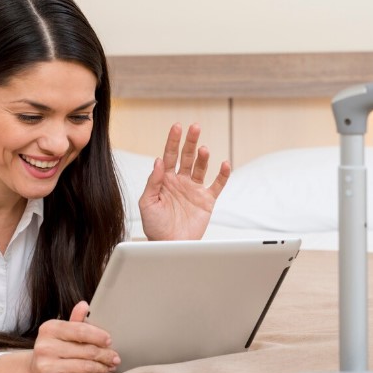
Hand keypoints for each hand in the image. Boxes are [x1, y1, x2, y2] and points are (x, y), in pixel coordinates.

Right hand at [0, 301, 118, 372]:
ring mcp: (46, 367)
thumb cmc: (54, 351)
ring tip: (110, 367)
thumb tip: (84, 304)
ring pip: (86, 366)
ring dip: (102, 367)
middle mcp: (45, 347)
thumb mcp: (62, 333)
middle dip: (105, 354)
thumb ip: (75, 321)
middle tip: (115, 358)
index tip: (109, 340)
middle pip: (86, 350)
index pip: (80, 330)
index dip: (98, 335)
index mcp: (49, 329)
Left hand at [139, 122, 230, 240]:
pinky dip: (222, 175)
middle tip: (195, 127)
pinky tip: (225, 164)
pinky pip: (217, 185)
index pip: (169, 155)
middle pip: (187, 156)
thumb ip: (153, 181)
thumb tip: (157, 161)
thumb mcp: (147, 202)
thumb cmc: (154, 226)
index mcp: (164, 179)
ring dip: (203, 157)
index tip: (177, 127)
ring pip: (201, 168)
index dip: (173, 140)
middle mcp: (180, 181)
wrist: (168, 245)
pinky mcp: (207, 200)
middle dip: (191, 142)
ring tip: (204, 149)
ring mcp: (194, 189)